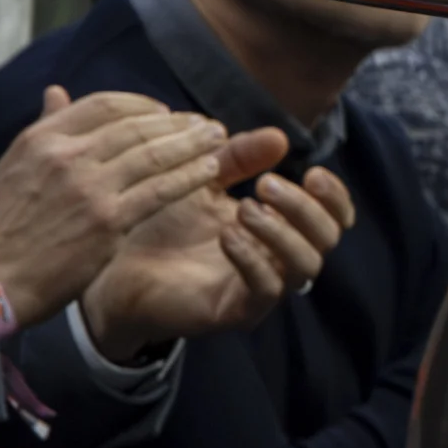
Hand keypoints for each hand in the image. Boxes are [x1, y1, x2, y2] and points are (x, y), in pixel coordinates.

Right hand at [0, 87, 230, 325]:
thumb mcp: (11, 167)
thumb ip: (42, 129)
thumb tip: (56, 91)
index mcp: (41, 139)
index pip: (104, 104)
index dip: (141, 104)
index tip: (164, 112)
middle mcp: (67, 155)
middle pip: (136, 125)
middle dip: (177, 123)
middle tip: (204, 123)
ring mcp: (89, 187)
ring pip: (154, 153)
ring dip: (193, 143)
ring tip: (217, 138)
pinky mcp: (108, 220)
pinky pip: (161, 189)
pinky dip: (190, 175)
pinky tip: (211, 169)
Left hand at [80, 142, 356, 357]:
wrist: (113, 265)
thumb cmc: (162, 222)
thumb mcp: (204, 179)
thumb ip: (240, 159)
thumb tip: (279, 136)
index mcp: (281, 229)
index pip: (333, 218)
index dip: (333, 196)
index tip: (312, 171)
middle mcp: (279, 261)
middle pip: (327, 240)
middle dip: (304, 208)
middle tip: (266, 185)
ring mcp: (260, 289)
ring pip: (305, 267)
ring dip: (281, 232)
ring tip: (244, 208)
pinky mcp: (236, 311)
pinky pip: (264, 290)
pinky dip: (252, 259)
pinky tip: (227, 235)